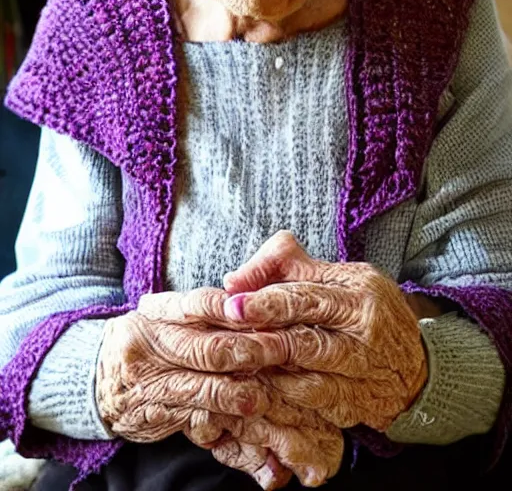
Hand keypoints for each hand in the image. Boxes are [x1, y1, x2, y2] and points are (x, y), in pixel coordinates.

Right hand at [96, 293, 342, 488]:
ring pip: (200, 389)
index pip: (199, 304)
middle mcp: (149, 346)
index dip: (233, 310)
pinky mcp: (152, 415)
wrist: (95, 378)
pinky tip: (244, 421)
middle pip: (206, 348)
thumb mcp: (162, 317)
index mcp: (156, 315)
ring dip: (235, 393)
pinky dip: (221, 420)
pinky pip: (192, 419)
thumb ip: (201, 314)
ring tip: (261, 396)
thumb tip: (248, 306)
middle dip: (248, 350)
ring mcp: (148, 383)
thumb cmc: (144, 341)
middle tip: (280, 350)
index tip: (265, 311)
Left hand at [155, 232, 427, 431]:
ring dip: (266, 377)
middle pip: (304, 344)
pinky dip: (281, 401)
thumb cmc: (365, 309)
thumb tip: (236, 279)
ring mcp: (361, 377)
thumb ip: (286, 265)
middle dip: (259, 344)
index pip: (306, 299)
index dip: (265, 303)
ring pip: (306, 381)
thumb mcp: (336, 275)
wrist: (416, 366)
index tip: (231, 305)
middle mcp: (365, 338)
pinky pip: (312, 407)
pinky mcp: (354, 406)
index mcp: (360, 297)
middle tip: (224, 344)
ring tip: (232, 370)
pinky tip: (255, 394)